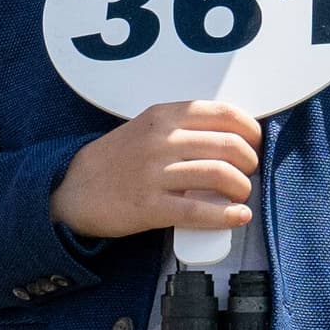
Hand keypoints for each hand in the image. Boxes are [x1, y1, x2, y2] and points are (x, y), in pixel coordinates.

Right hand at [48, 100, 261, 239]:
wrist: (74, 190)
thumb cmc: (117, 161)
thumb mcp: (147, 128)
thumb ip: (183, 127)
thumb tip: (232, 138)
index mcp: (164, 116)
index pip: (223, 113)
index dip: (250, 130)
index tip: (255, 144)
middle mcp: (161, 140)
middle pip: (228, 145)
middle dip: (250, 162)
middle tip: (249, 173)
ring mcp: (154, 174)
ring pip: (219, 175)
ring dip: (242, 188)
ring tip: (241, 195)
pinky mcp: (149, 207)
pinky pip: (199, 210)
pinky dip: (227, 215)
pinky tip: (238, 216)